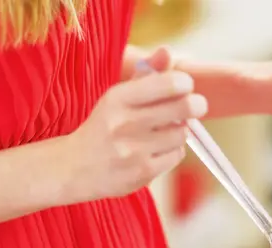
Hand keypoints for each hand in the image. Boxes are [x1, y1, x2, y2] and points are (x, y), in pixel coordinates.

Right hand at [60, 48, 206, 202]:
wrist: (74, 167)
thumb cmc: (103, 127)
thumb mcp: (117, 97)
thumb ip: (145, 75)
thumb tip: (168, 52)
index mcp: (118, 98)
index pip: (168, 83)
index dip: (184, 83)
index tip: (184, 86)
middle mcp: (125, 123)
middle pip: (183, 108)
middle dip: (195, 105)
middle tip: (197, 105)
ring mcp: (135, 151)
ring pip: (181, 133)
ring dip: (180, 130)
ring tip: (166, 131)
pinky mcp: (143, 172)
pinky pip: (176, 155)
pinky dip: (173, 151)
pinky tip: (158, 149)